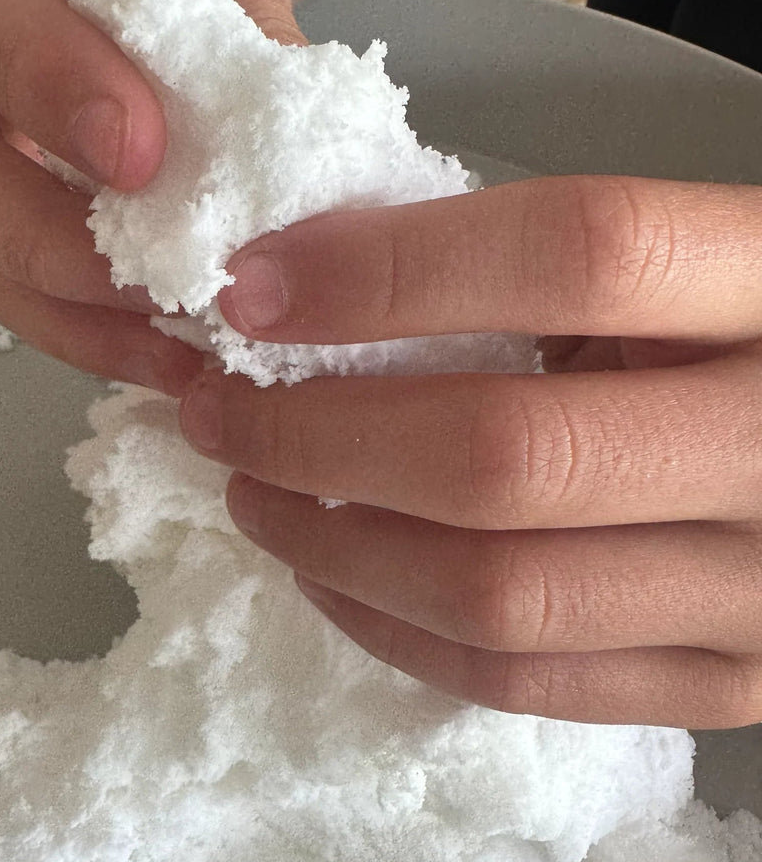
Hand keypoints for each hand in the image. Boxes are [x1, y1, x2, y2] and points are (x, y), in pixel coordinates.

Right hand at [0, 0, 302, 394]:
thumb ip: (234, 37)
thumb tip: (289, 173)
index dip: (38, 76)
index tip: (137, 151)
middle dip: (45, 232)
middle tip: (159, 272)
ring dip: (79, 312)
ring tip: (184, 343)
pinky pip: (15, 298)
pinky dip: (94, 336)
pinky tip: (173, 355)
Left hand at [180, 174, 761, 726]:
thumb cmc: (732, 332)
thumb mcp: (667, 260)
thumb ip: (515, 260)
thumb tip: (307, 279)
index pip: (575, 254)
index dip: (389, 270)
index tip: (256, 289)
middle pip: (506, 452)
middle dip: (318, 433)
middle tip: (224, 412)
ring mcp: (761, 587)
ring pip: (497, 592)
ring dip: (332, 541)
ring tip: (256, 493)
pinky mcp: (726, 679)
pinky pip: (525, 678)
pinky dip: (395, 627)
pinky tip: (332, 573)